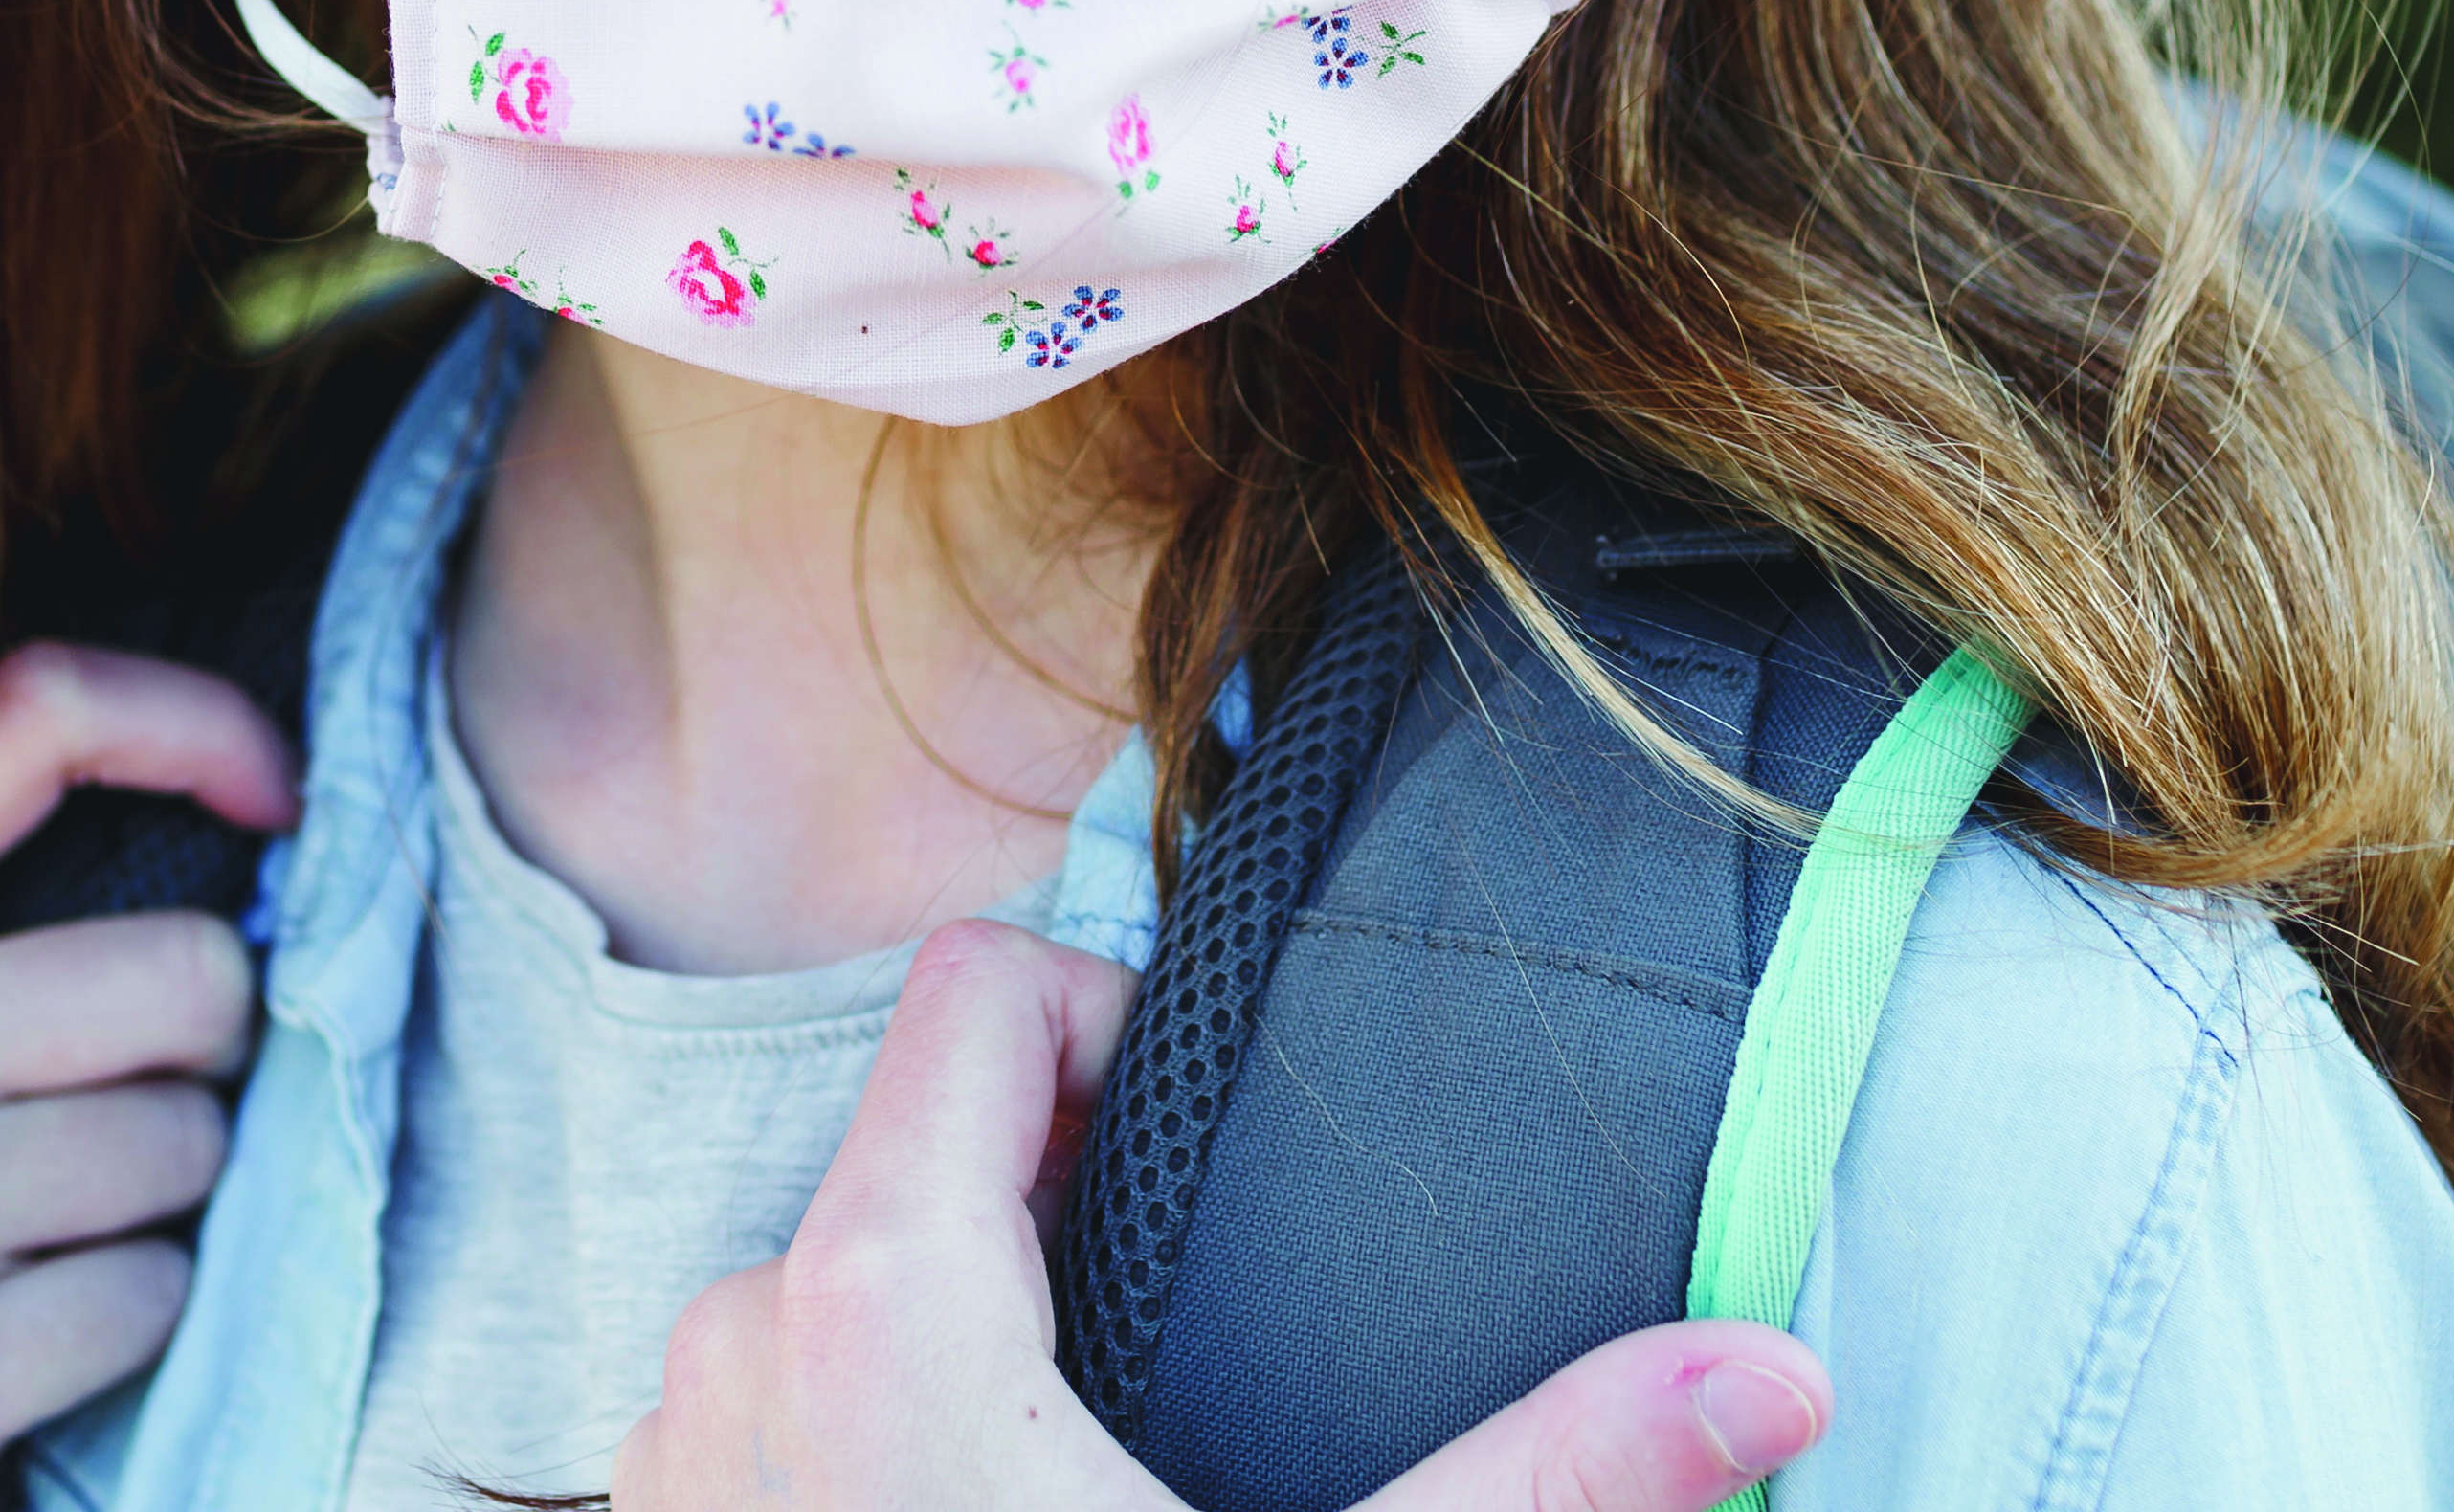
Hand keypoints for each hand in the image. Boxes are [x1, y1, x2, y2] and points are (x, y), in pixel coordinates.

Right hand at [0, 643, 293, 1511]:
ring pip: (188, 1146)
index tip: (280, 803)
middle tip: (113, 1109)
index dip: (204, 725)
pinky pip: (154, 1296)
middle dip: (196, 1054)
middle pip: (191, 971)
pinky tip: (9, 1338)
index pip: (42, 715)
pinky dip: (118, 1325)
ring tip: (24, 1239)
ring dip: (150, 1206)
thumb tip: (249, 864)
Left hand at [613, 917, 1831, 1511]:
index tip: (1204, 1142)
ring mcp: (677, 1458)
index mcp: (879, 1303)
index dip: (1115, 1022)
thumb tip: (1776, 1375)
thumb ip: (1555, 1482)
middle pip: (914, 1140)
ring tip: (1100, 1449)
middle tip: (1185, 1320)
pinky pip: (771, 1404)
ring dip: (962, 1325)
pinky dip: (873, 1432)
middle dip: (1056, 1195)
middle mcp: (738, 1346)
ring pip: (836, 1277)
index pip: (978, 990)